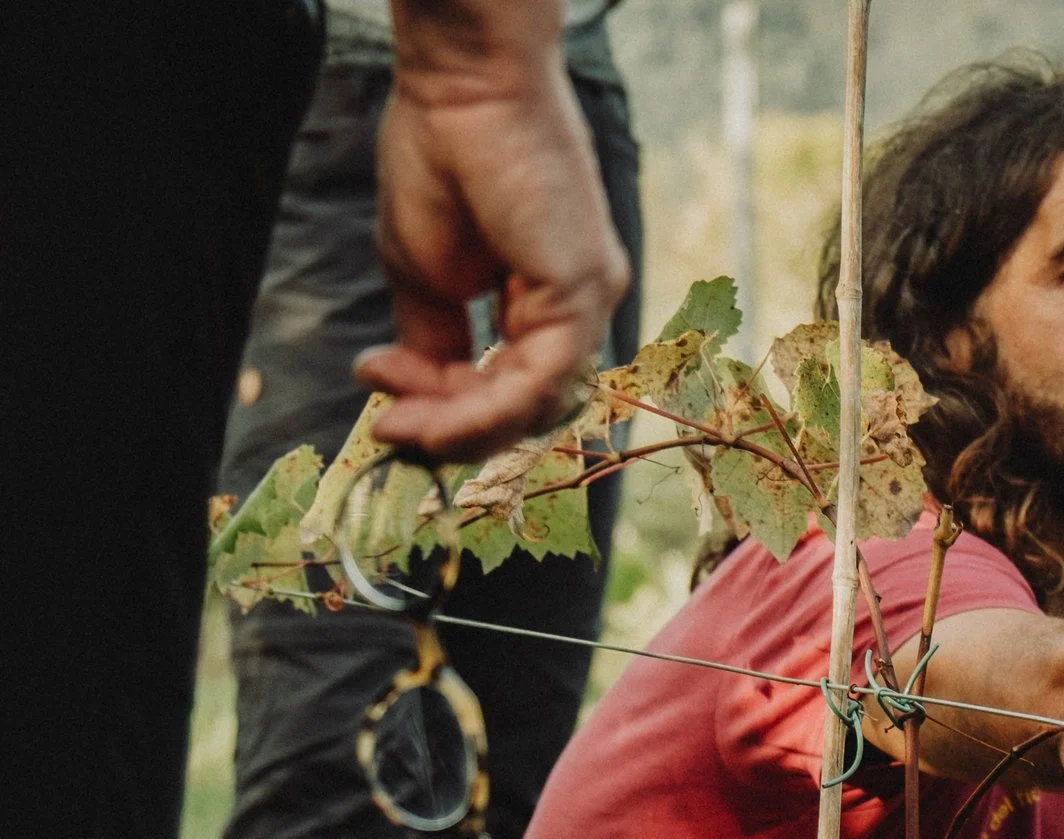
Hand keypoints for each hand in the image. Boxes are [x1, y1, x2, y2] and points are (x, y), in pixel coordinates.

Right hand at [358, 9, 629, 460]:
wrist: (459, 87)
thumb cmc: (442, 158)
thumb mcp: (426, 274)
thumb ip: (432, 340)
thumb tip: (414, 396)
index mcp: (545, 306)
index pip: (509, 391)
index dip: (446, 411)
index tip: (381, 402)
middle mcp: (576, 311)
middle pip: (526, 410)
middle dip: (452, 430)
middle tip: (388, 429)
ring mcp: (587, 302)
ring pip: (533, 406)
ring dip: (459, 428)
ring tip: (397, 423)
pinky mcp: (581, 292)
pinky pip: (537, 381)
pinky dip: (481, 407)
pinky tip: (428, 410)